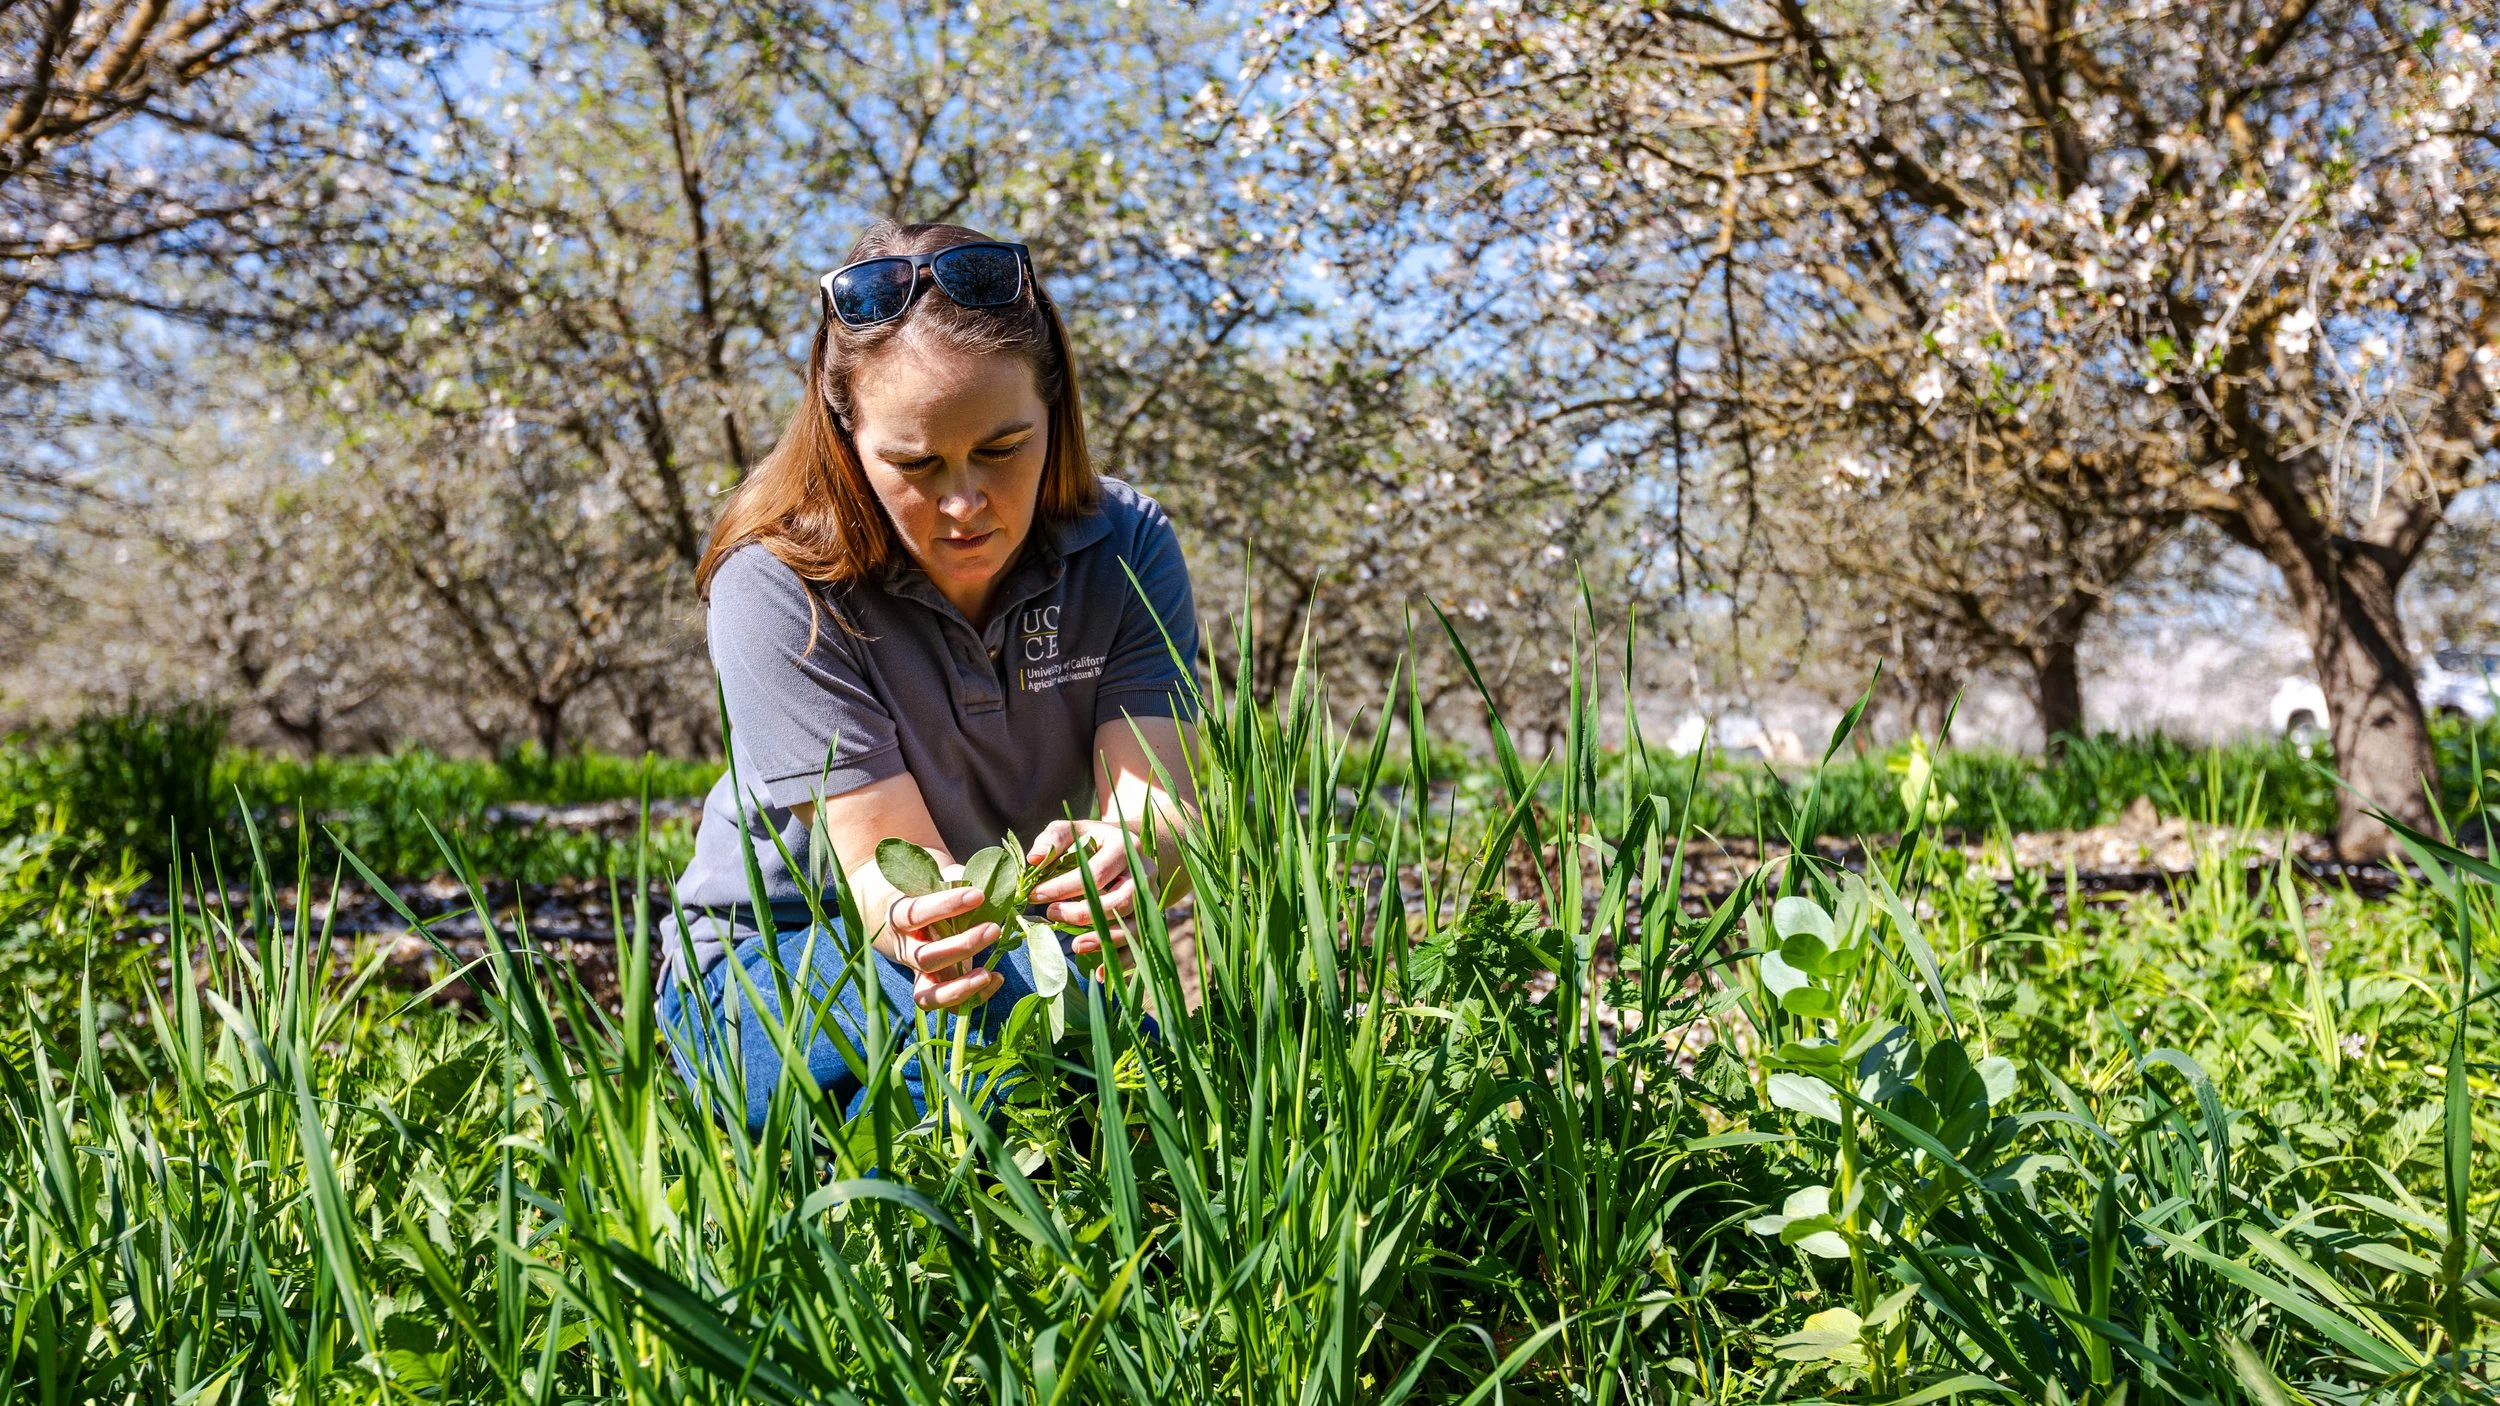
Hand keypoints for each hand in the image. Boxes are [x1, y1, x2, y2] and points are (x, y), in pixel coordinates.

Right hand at [887, 886, 1004, 1010]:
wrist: (899, 912)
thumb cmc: (922, 890)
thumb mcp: (932, 879)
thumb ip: (954, 878)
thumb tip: (986, 879)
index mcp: (898, 918)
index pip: (917, 913)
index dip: (947, 905)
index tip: (978, 895)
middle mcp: (905, 949)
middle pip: (925, 958)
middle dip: (962, 946)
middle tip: (993, 929)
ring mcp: (917, 973)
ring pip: (928, 994)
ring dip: (961, 986)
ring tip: (989, 973)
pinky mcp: (933, 988)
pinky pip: (948, 1005)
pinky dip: (974, 997)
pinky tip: (996, 977)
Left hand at [1025, 819, 1147, 954]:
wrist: (1126, 849)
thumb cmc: (1091, 841)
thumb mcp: (1072, 830)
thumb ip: (1053, 839)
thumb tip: (1035, 859)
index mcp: (1125, 846)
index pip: (1095, 874)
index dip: (1063, 888)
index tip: (1036, 896)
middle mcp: (1145, 872)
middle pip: (1120, 901)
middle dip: (1082, 914)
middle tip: (1051, 915)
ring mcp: (1151, 897)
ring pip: (1133, 926)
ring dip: (1104, 941)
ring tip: (1075, 947)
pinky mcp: (1149, 917)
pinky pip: (1139, 944)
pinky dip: (1122, 962)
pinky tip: (1100, 974)